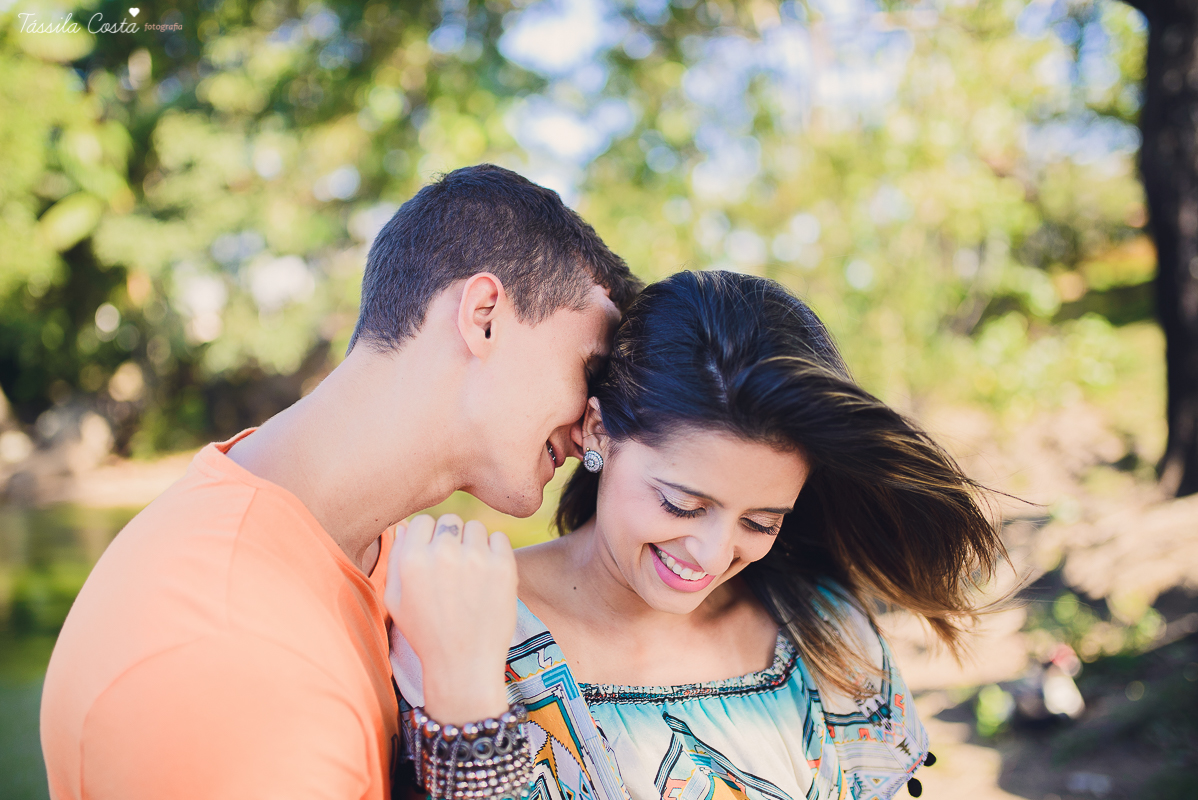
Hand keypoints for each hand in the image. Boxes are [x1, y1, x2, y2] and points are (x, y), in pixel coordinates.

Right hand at [384, 513, 516, 725]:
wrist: (463, 665)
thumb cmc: (426, 634)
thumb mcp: (395, 601)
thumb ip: (395, 559)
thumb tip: (405, 527)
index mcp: (412, 560)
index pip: (423, 521)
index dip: (429, 537)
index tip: (434, 556)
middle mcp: (443, 554)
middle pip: (450, 521)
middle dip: (452, 539)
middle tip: (454, 567)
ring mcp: (475, 559)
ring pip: (476, 528)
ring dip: (474, 544)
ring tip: (472, 574)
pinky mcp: (503, 566)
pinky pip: (500, 538)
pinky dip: (495, 551)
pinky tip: (489, 574)